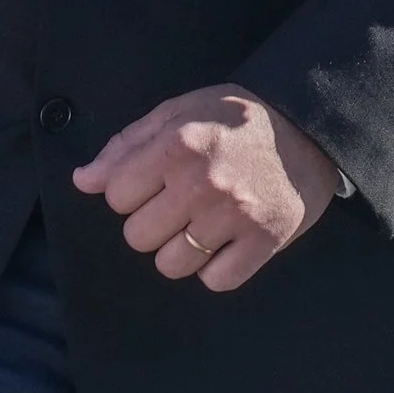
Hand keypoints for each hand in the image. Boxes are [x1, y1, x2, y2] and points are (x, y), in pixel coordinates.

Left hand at [72, 86, 339, 288]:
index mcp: (177, 144)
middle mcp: (202, 182)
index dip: (133, 192)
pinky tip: (229, 242)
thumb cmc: (237, 118)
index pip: (117, 197)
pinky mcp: (265, 241)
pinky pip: (216, 281)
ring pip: (171, 265)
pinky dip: (218, 268)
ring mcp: (234, 215)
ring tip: (205, 224)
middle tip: (183, 203)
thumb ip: (127, 146)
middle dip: (155, 222)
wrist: (310, 124)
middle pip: (138, 237)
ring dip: (182, 250)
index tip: (158, 182)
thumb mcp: (179, 111)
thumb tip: (83, 181)